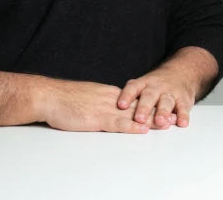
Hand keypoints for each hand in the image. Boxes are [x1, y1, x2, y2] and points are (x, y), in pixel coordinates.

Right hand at [38, 80, 175, 133]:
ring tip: (167, 124)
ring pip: (132, 115)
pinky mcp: (95, 118)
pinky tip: (142, 129)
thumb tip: (112, 108)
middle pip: (139, 106)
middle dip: (158, 111)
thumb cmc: (63, 99)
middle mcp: (110, 98)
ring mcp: (104, 108)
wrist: (48, 96)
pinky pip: (117, 123)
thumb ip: (101, 102)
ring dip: (151, 120)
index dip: (151, 104)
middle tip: (175, 116)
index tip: (166, 107)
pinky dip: (131, 126)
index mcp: (109, 93)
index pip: (135, 100)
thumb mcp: (87, 97)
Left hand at [118, 68, 196, 127]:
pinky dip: (183, 115)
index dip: (127, 96)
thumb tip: (113, 110)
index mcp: (144, 83)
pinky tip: (181, 123)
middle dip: (144, 108)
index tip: (120, 105)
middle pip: (149, 96)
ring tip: (160, 121)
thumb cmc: (157, 84)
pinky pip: (183, 107)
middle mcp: (157, 87)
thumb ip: (132, 97)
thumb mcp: (144, 85)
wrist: (182, 72)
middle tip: (139, 118)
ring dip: (163, 112)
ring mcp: (171, 93)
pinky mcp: (183, 99)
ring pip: (166, 102)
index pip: (133, 87)